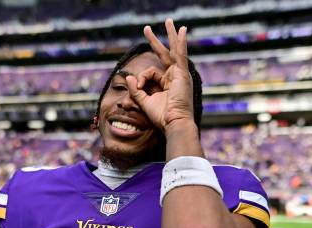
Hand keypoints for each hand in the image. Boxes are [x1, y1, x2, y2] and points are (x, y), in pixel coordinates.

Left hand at [126, 18, 194, 133]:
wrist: (174, 123)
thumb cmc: (162, 117)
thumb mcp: (144, 101)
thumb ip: (136, 90)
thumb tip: (129, 76)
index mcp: (168, 84)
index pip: (151, 73)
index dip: (142, 78)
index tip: (139, 86)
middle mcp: (175, 78)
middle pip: (165, 54)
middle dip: (156, 41)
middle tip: (147, 29)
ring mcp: (180, 75)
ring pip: (174, 50)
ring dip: (170, 35)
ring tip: (168, 21)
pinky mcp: (182, 74)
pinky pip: (180, 54)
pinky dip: (181, 42)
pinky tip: (181, 30)